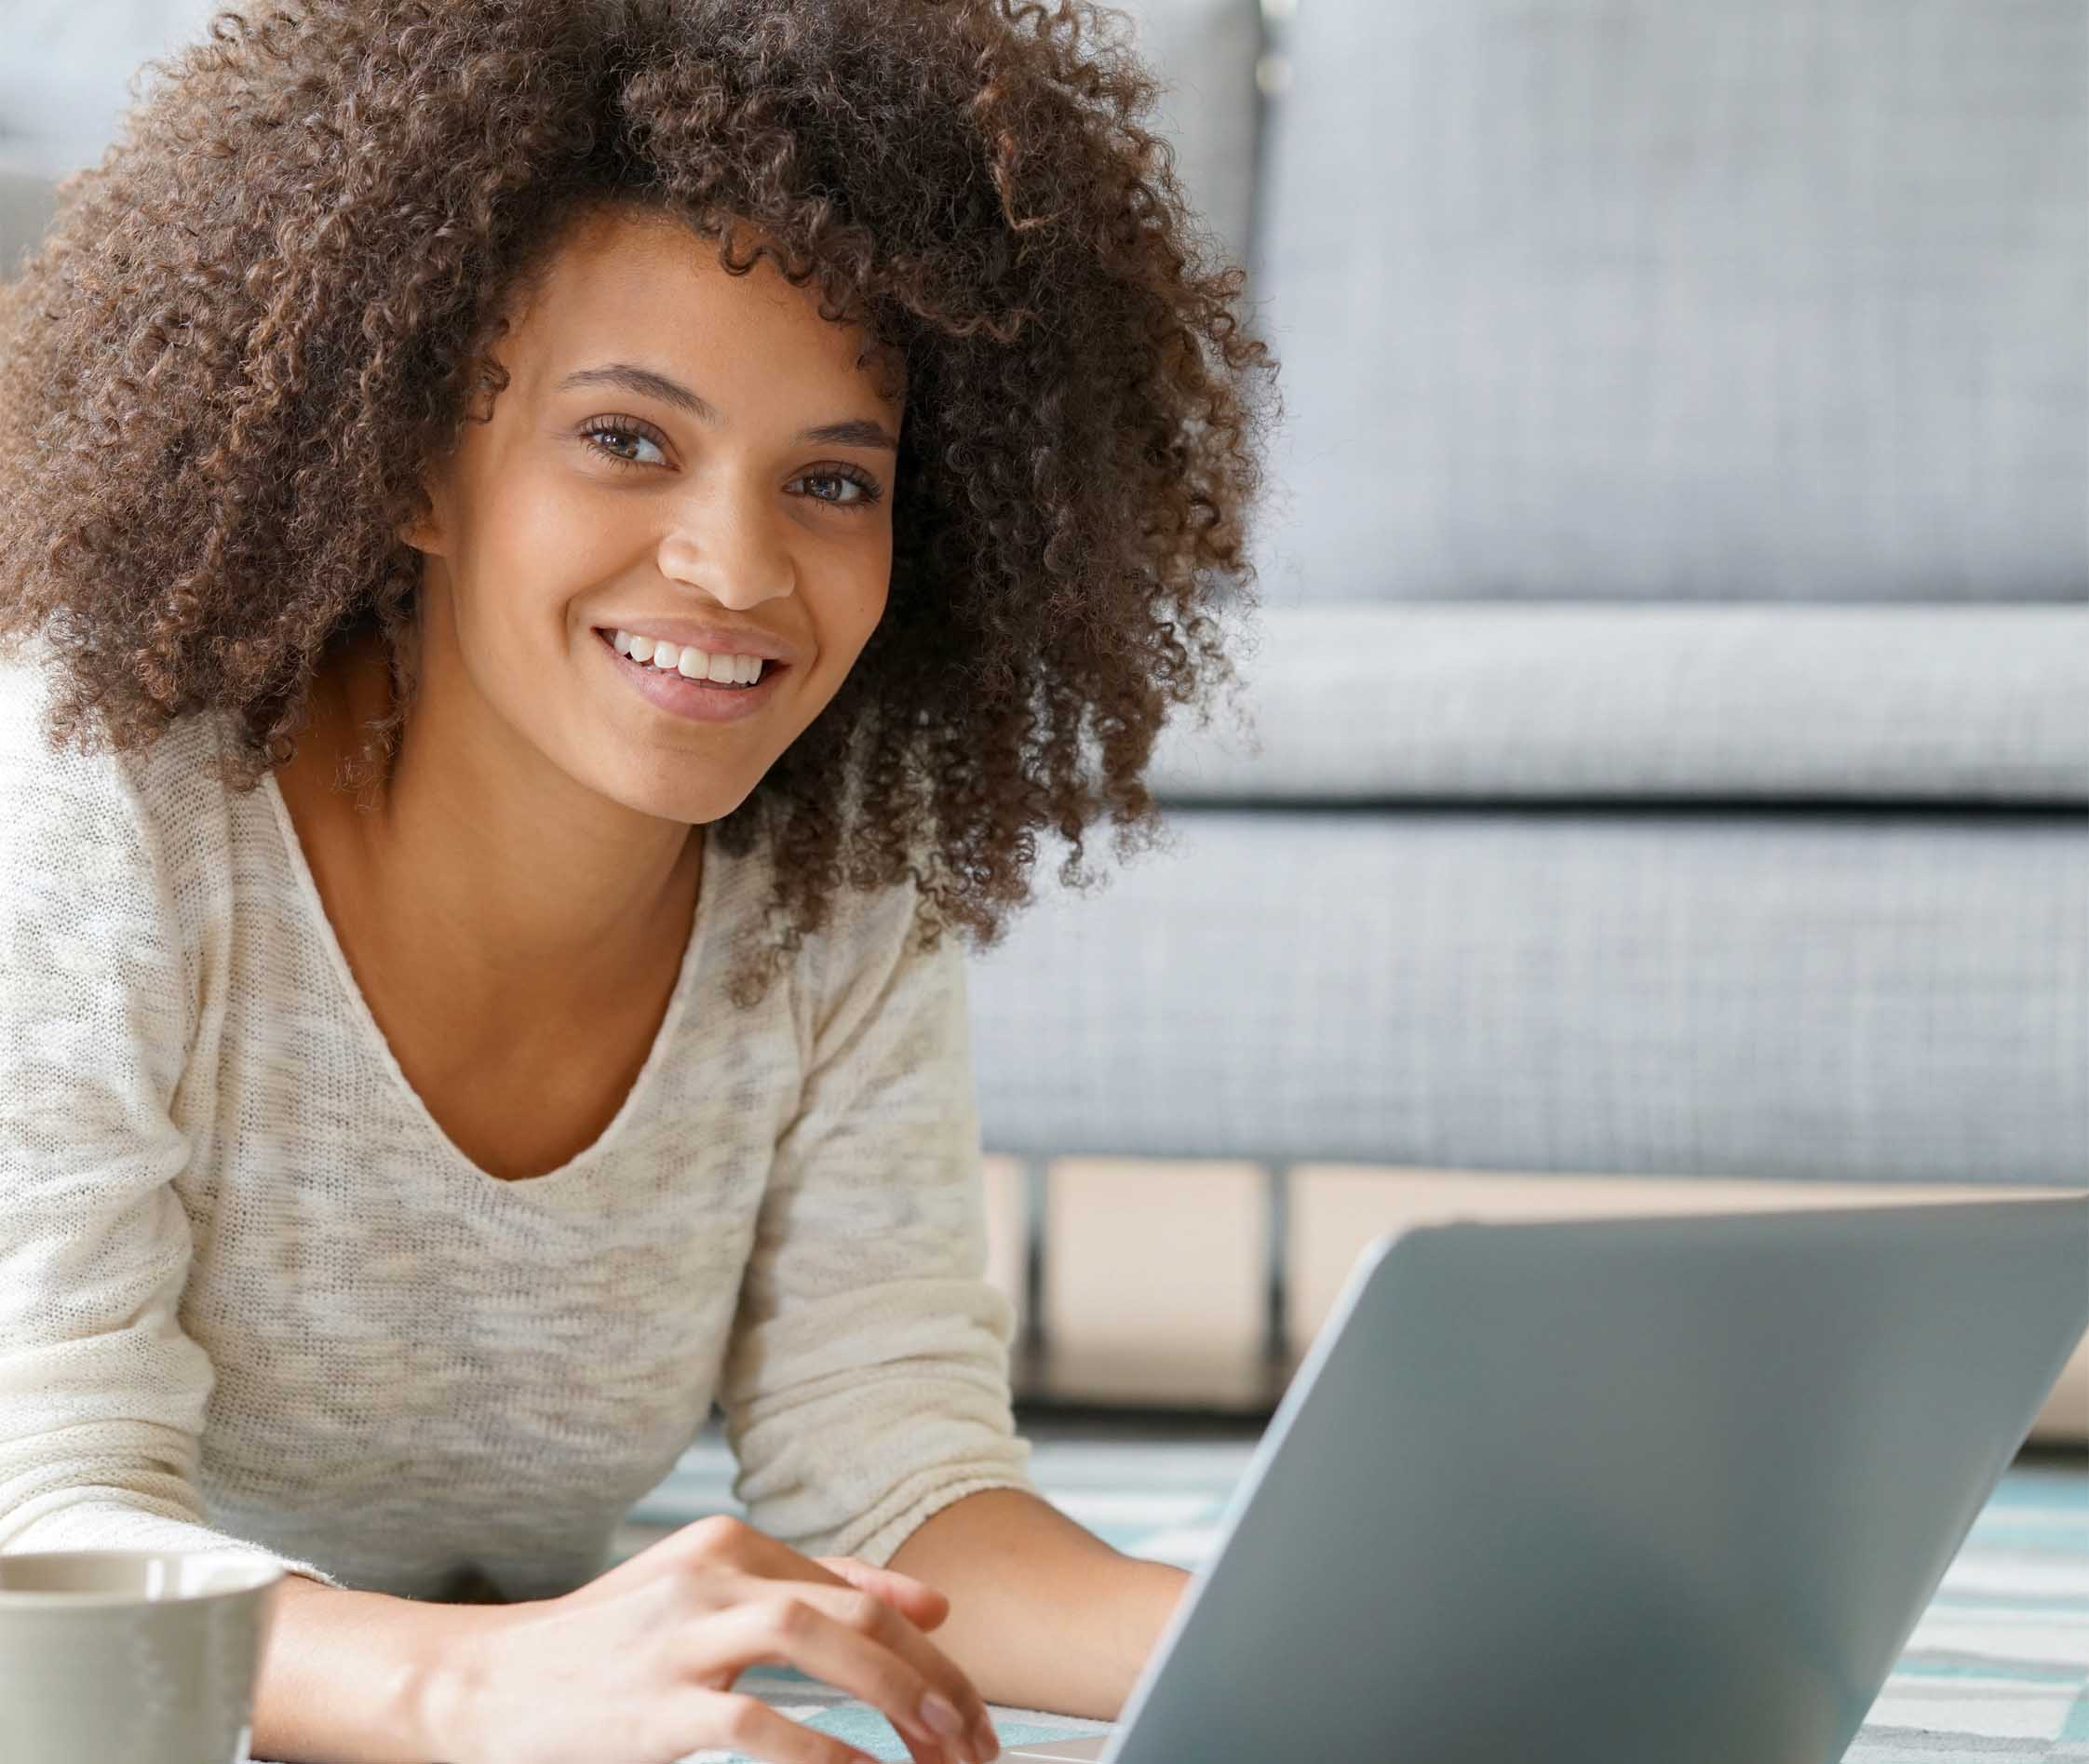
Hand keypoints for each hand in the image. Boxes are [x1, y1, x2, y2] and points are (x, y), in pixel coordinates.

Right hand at [424, 1514, 999, 1763]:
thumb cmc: (600, 1649)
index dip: (925, 1642)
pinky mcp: (654, 1704)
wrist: (480, 1684)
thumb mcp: (702, 1598)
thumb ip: (807, 1588)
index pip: (853, 1586)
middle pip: (849, 1610)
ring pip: (813, 1641)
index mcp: (726, 1546)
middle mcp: (710, 1575)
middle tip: (974, 1737)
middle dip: (927, 1674)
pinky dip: (820, 1751)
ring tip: (940, 1750)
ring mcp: (680, 1636)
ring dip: (892, 1695)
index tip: (971, 1698)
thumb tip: (926, 1604)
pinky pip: (756, 1722)